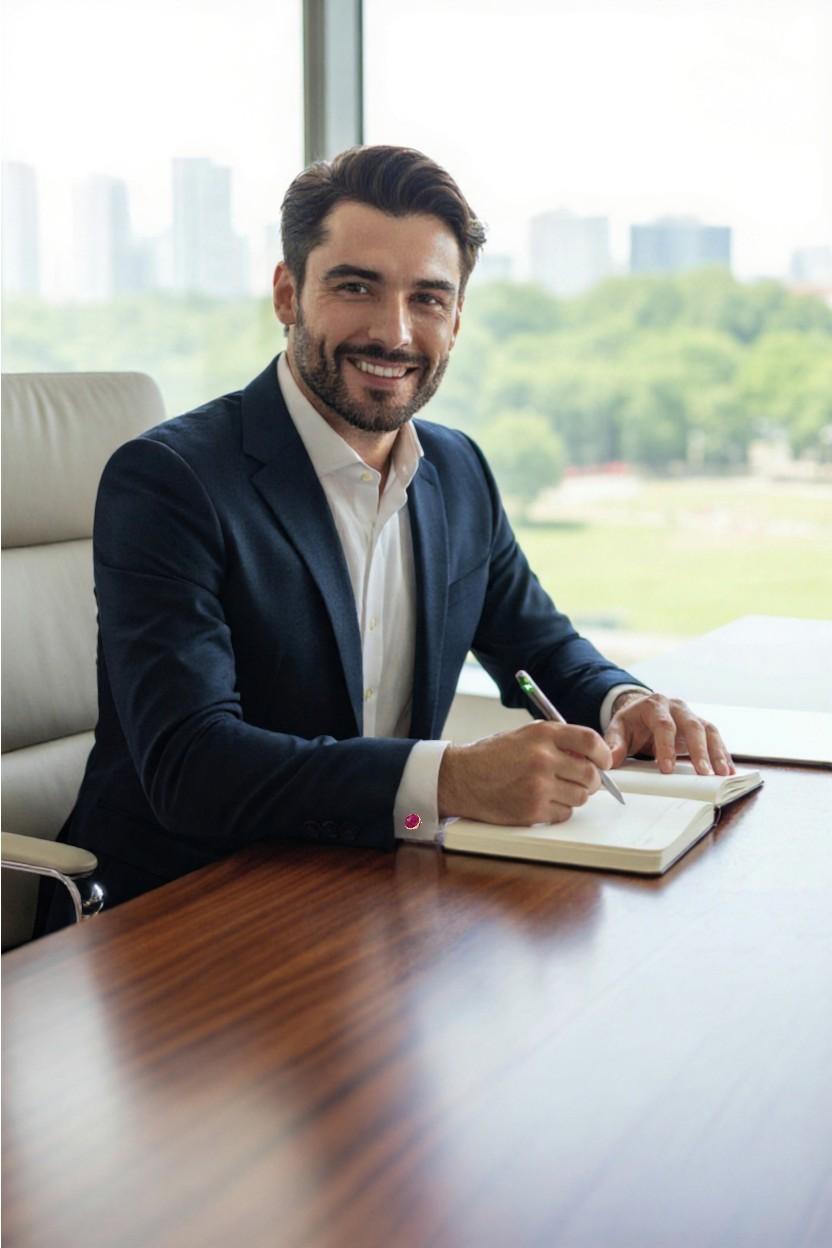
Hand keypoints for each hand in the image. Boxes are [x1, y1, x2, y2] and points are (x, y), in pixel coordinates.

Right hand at [438, 720, 612, 824]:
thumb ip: (557, 741)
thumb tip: (591, 755)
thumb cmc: (492, 757)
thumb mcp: (525, 736)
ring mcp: (538, 786)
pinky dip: (559, 810)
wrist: (461, 778)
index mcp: (543, 735)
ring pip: (580, 797)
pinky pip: (564, 814)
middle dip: (592, 780)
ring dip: (574, 796)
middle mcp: (543, 758)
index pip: (590, 741)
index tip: (604, 761)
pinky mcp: (533, 810)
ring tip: (555, 790)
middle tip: (585, 781)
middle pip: (590, 774)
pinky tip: (542, 801)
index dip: (604, 754)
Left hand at [604, 691, 734, 775]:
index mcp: (655, 705)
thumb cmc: (632, 721)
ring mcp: (692, 716)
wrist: (641, 710)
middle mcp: (677, 707)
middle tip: (703, 772)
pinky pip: (715, 739)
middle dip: (699, 750)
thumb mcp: (618, 729)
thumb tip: (611, 761)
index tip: (666, 768)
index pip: (664, 725)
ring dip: (717, 753)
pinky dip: (723, 754)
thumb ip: (614, 744)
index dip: (666, 747)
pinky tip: (727, 770)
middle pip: (692, 726)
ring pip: (709, 731)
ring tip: (722, 774)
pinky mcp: (701, 727)